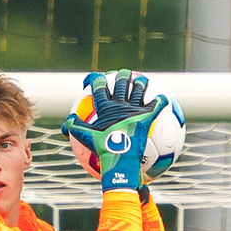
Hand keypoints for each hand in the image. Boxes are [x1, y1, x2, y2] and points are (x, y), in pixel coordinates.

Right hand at [64, 69, 175, 193]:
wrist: (120, 157)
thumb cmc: (102, 149)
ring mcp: (135, 109)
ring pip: (139, 90)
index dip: (95, 79)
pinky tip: (164, 99)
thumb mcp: (85, 138)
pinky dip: (160, 102)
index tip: (93, 77)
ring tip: (142, 80)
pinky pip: (156, 106)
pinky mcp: (147, 116)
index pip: (99, 87)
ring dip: (140, 84)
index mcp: (106, 107)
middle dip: (122, 76)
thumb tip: (66, 122)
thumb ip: (75, 128)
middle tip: (123, 73)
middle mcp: (120, 104)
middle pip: (121, 84)